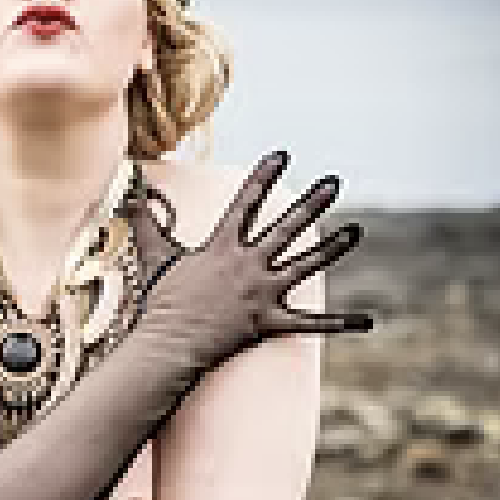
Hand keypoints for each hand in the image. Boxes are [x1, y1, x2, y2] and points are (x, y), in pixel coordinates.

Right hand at [142, 149, 373, 370]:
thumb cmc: (160, 301)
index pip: (247, 201)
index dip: (265, 176)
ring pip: (304, 266)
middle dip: (311, 203)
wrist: (167, 344)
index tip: (283, 155)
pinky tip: (368, 321)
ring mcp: (261, 294)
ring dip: (332, 249)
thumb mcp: (153, 254)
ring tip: (355, 231)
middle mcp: (247, 265)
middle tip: (333, 182)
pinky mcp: (269, 322)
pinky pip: (310, 324)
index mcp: (222, 247)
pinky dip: (340, 324)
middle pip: (285, 228)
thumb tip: (132, 189)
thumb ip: (146, 219)